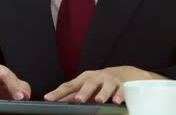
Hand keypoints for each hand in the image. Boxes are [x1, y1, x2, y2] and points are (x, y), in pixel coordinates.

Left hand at [44, 66, 165, 103]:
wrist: (126, 74)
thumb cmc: (101, 83)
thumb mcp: (86, 87)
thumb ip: (72, 95)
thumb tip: (55, 102)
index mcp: (84, 79)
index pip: (70, 86)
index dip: (59, 92)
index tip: (48, 99)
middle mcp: (97, 78)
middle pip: (89, 84)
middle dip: (83, 92)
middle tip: (78, 100)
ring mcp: (110, 80)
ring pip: (106, 86)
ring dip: (103, 93)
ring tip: (99, 100)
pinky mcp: (123, 85)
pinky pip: (122, 90)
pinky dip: (119, 95)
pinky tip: (117, 101)